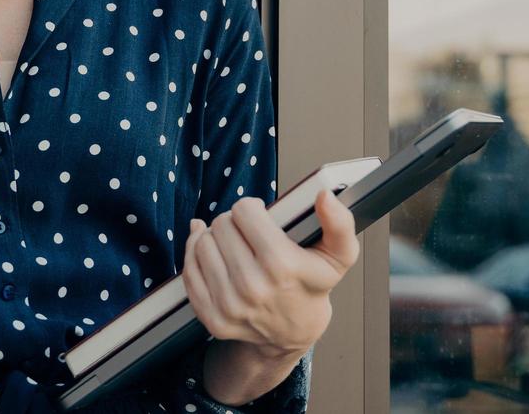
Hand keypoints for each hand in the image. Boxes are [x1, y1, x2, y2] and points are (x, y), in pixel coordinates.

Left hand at [182, 188, 359, 356]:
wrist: (294, 332)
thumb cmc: (312, 286)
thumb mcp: (339, 255)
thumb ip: (339, 222)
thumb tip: (324, 196)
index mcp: (281, 264)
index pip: (244, 210)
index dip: (252, 208)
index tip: (260, 217)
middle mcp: (252, 287)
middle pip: (221, 224)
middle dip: (233, 222)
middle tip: (247, 233)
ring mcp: (229, 305)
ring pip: (202, 243)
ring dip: (214, 238)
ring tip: (232, 244)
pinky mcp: (212, 317)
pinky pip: (189, 271)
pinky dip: (196, 256)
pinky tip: (213, 255)